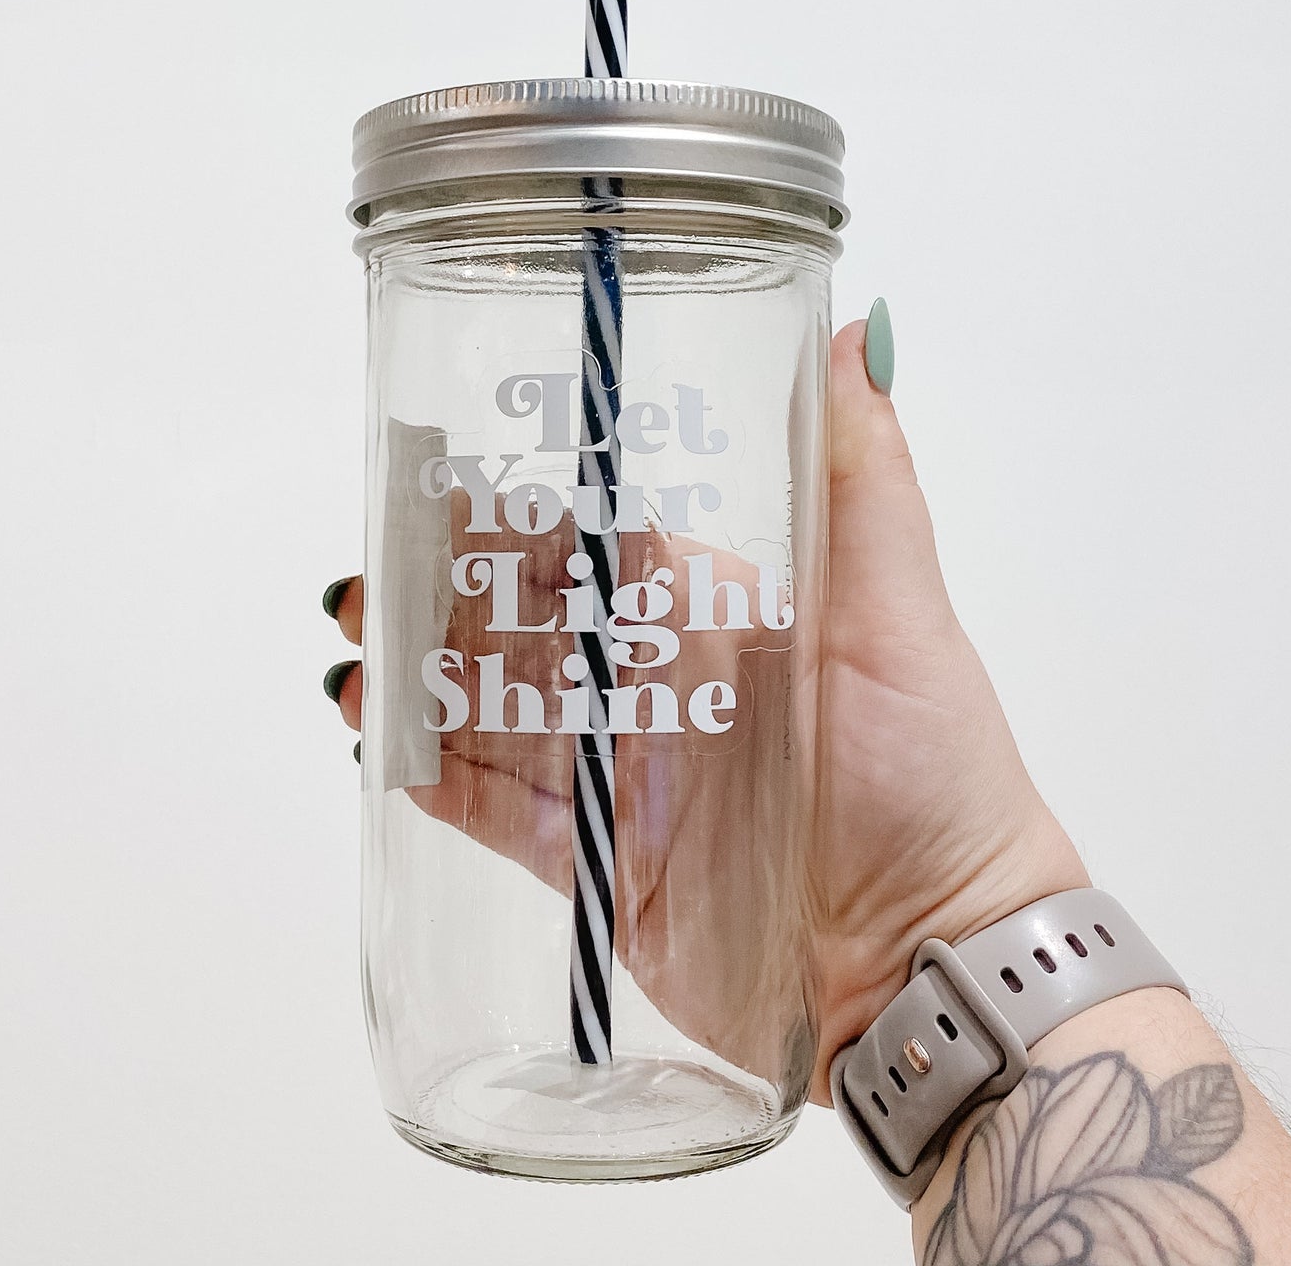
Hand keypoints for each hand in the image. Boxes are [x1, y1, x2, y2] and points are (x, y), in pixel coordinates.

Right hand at [326, 303, 1087, 1098]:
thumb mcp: (899, 610)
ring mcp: (626, 779)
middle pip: (530, 629)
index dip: (517, 522)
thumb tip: (862, 333)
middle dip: (447, 601)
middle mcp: (661, 688)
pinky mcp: (605, 867)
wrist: (931, 956)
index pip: (594, 548)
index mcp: (715, 614)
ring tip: (357, 663)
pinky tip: (385, 749)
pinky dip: (443, 782)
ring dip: (427, 686)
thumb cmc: (932, 773)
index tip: (445, 489)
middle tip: (371, 582)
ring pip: (502, 715)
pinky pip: (504, 815)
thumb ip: (863, 479)